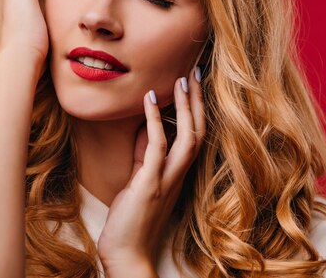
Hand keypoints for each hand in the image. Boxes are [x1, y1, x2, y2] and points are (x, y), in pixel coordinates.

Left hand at [97, 66, 205, 274]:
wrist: (126, 253)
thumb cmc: (132, 218)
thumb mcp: (141, 178)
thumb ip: (146, 153)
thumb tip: (146, 124)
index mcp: (178, 172)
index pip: (195, 134)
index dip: (197, 108)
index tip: (193, 82)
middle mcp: (178, 173)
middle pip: (199, 130)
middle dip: (198, 100)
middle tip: (196, 71)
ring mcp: (166, 178)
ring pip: (188, 136)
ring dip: (186, 106)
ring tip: (182, 79)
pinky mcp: (150, 183)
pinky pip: (157, 146)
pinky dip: (156, 121)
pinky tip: (150, 99)